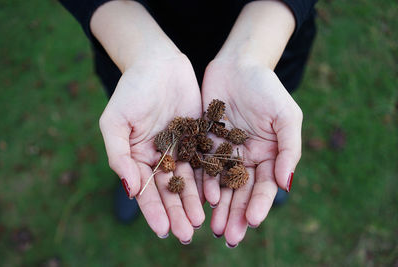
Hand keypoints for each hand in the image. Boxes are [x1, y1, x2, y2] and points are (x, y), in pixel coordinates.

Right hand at [99, 54, 204, 241]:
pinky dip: (208, 179)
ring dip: (193, 201)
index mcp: (137, 158)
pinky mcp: (198, 138)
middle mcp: (159, 158)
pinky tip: (214, 196)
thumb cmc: (131, 90)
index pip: (145, 190)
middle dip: (176, 212)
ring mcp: (180, 149)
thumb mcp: (115, 122)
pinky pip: (204, 162)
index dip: (153, 211)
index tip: (162, 230)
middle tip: (187, 233)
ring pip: (188, 181)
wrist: (157, 63)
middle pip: (168, 191)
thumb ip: (119, 156)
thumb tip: (129, 190)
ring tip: (201, 220)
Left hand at [201, 58, 301, 245]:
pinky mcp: (205, 144)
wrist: (238, 65)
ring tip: (212, 227)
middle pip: (241, 192)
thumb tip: (286, 184)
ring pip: (221, 185)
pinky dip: (202, 184)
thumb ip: (289, 149)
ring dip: (218, 207)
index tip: (252, 221)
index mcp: (268, 156)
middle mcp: (246, 159)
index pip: (264, 186)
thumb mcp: (286, 116)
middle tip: (228, 236)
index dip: (259, 204)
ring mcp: (225, 153)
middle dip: (236, 214)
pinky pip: (202, 167)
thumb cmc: (266, 88)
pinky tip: (199, 199)